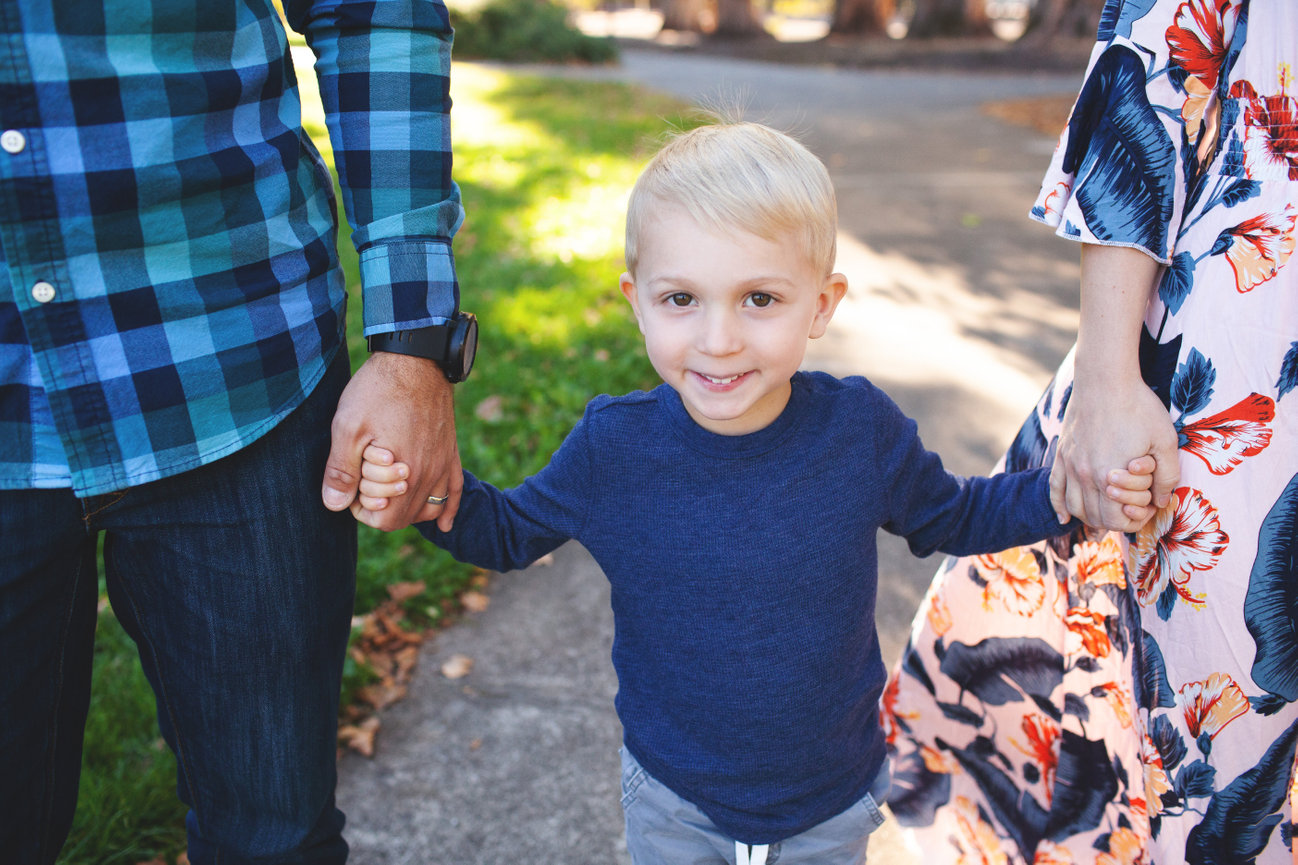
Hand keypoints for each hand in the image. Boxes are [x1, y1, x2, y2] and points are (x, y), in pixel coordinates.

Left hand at [321, 351, 463, 530]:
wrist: (416, 358)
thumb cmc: (379, 390)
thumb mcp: (348, 427)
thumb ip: (341, 470)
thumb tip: (334, 505)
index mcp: (405, 473)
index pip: (384, 520)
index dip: (360, 509)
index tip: (350, 486)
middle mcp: (429, 474)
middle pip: (405, 518)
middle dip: (382, 507)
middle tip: (364, 482)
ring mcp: (442, 463)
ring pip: (429, 509)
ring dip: (408, 508)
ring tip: (389, 491)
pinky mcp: (449, 451)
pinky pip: (455, 491)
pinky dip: (449, 510)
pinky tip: (444, 525)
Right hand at [1049, 375, 1178, 531]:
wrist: (1105, 378)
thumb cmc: (1139, 406)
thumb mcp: (1165, 441)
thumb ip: (1168, 476)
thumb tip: (1163, 501)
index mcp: (1111, 476)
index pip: (1117, 520)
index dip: (1135, 520)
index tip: (1148, 507)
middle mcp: (1086, 475)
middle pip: (1095, 517)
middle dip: (1115, 521)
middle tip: (1132, 508)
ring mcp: (1071, 465)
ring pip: (1075, 507)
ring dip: (1090, 517)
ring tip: (1106, 511)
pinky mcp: (1063, 454)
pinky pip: (1054, 488)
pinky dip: (1059, 507)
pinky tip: (1064, 517)